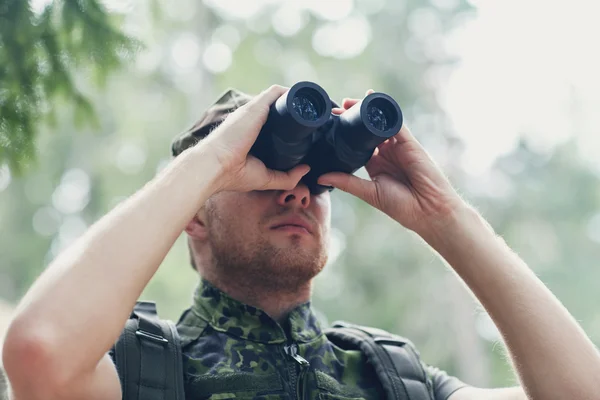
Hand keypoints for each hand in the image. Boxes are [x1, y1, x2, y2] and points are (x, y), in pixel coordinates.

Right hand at [198, 85, 309, 192]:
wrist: (215, 166)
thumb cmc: (234, 174)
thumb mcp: (266, 178)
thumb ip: (287, 177)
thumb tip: (307, 168)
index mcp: (253, 134)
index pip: (274, 123)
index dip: (292, 125)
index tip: (309, 129)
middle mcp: (253, 119)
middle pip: (279, 108)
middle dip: (299, 111)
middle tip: (318, 119)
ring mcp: (254, 111)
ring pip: (280, 98)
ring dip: (299, 100)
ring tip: (317, 106)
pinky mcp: (256, 106)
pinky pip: (277, 92)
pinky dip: (293, 92)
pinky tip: (307, 98)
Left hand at [319, 90, 465, 236]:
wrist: (428, 210)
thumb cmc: (401, 206)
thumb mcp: (368, 192)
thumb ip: (346, 182)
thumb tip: (321, 177)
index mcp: (376, 164)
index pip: (358, 143)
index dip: (346, 133)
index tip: (331, 125)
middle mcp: (386, 153)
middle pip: (368, 130)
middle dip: (353, 117)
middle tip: (336, 109)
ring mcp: (398, 146)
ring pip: (380, 123)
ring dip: (366, 111)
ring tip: (349, 102)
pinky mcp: (409, 142)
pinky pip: (396, 123)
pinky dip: (385, 112)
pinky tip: (373, 103)